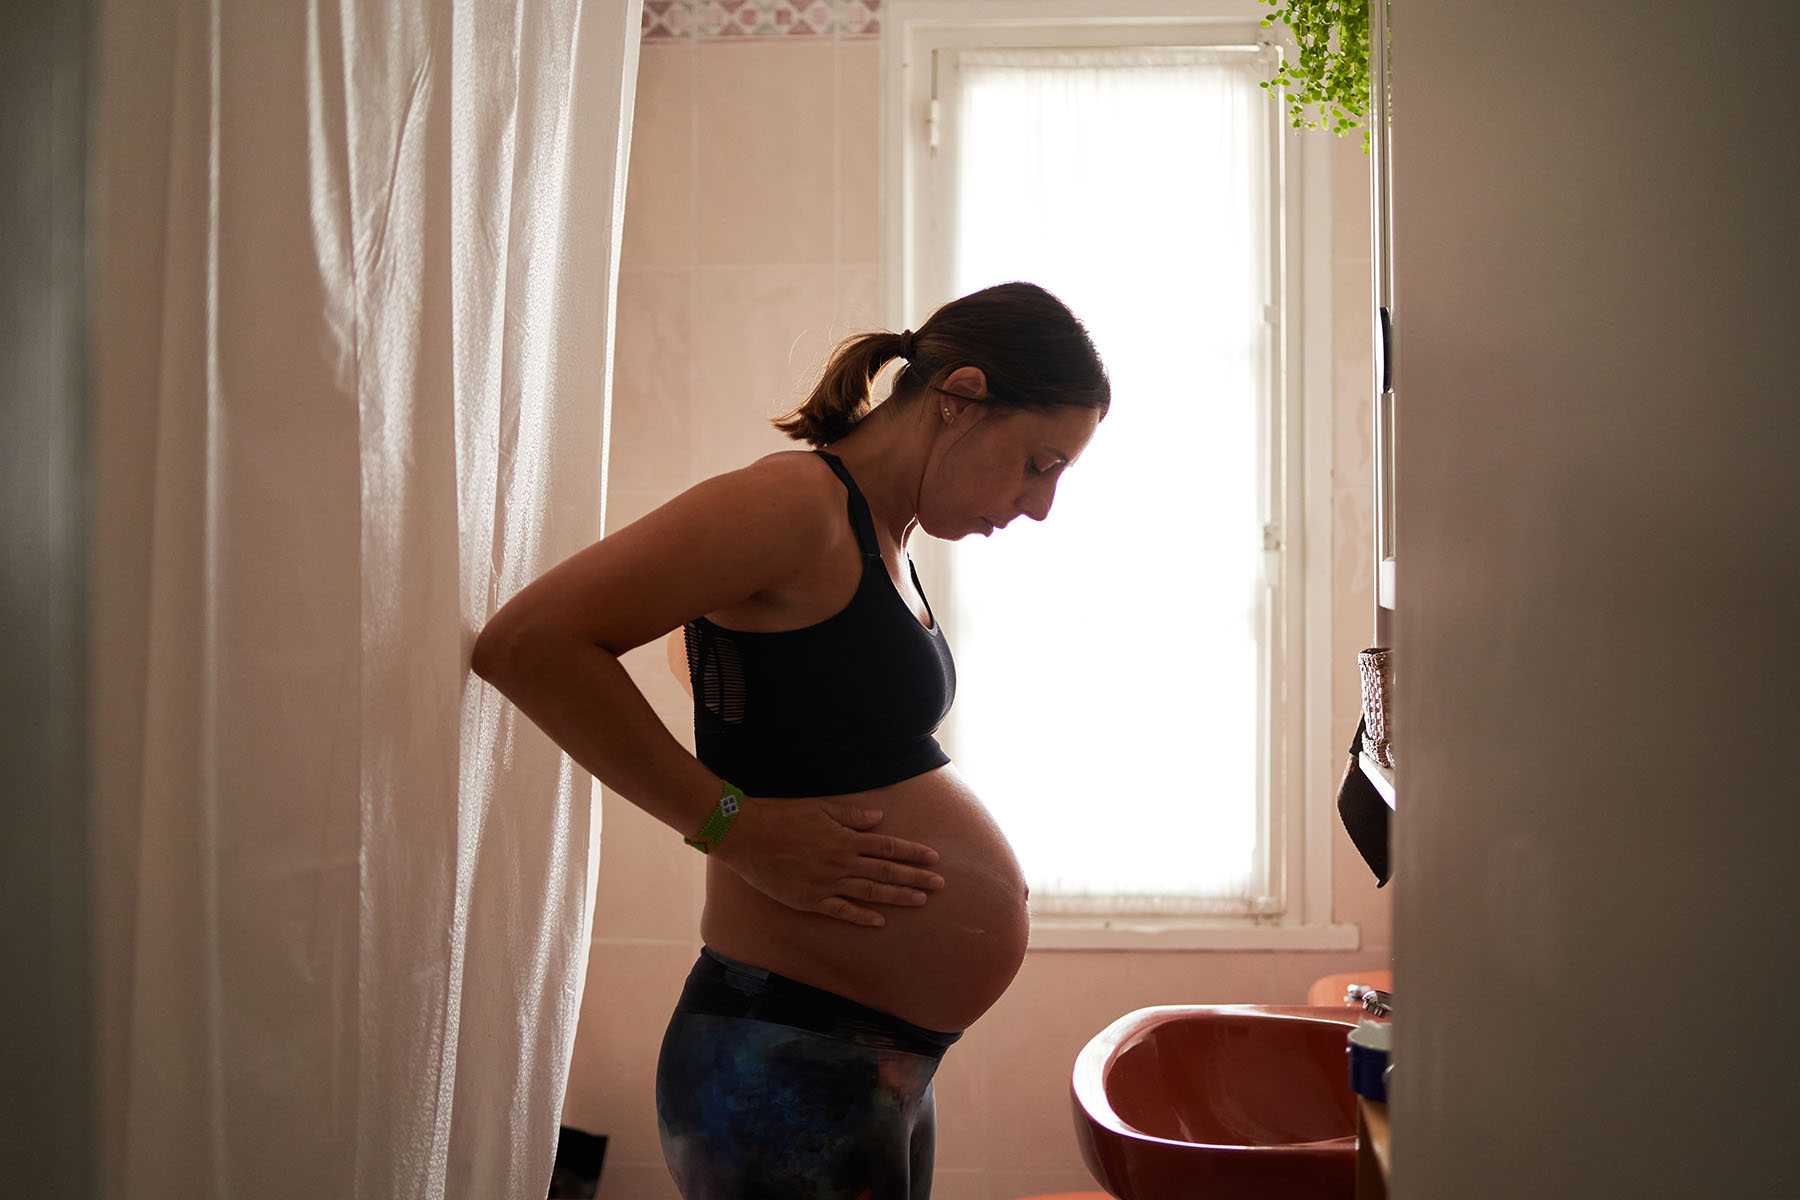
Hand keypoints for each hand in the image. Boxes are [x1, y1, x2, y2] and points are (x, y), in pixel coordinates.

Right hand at [712, 796, 944, 926]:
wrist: (747, 836)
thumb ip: (851, 816)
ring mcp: (826, 883)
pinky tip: (879, 921)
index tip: (933, 858)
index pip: (887, 847)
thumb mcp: (820, 808)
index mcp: (844, 838)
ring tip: (920, 902)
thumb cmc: (782, 816)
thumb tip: (880, 818)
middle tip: (939, 885)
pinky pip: (841, 910)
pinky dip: (861, 916)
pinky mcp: (809, 900)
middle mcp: (840, 862)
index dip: (911, 853)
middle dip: (915, 878)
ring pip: (869, 893)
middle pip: (885, 872)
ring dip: (897, 898)